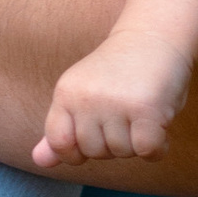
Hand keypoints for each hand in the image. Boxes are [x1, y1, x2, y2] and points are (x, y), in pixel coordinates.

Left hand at [35, 42, 191, 169]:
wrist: (155, 35)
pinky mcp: (146, 109)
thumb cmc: (119, 72)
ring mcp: (116, 102)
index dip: (75, 151)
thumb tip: (38, 161)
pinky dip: (157, 148)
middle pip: (94, 152)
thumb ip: (63, 129)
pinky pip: (147, 151)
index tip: (95, 137)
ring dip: (137, 143)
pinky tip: (159, 127)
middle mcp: (87, 97)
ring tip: (141, 113)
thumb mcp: (84, 96)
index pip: (59, 142)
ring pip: (122, 152)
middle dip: (113, 144)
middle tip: (126, 114)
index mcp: (66, 92)